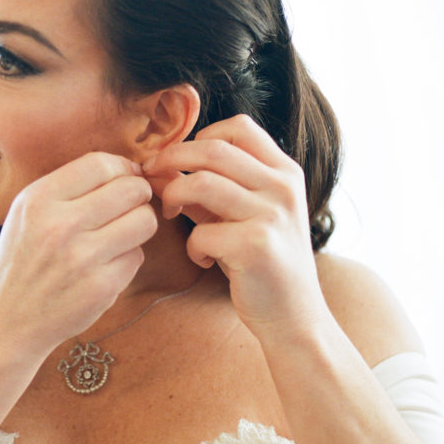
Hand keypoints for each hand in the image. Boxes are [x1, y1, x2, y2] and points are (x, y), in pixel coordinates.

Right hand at [0, 152, 157, 355]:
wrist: (6, 321)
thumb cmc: (23, 261)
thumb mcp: (26, 214)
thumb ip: (68, 189)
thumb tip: (128, 169)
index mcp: (38, 200)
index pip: (100, 164)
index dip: (123, 168)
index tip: (125, 179)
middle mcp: (60, 225)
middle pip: (131, 190)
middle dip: (138, 195)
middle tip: (130, 207)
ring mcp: (82, 258)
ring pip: (144, 221)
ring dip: (138, 226)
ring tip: (119, 235)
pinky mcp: (101, 287)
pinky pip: (137, 256)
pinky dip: (126, 259)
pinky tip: (104, 267)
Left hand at [143, 114, 327, 338]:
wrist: (293, 316)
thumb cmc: (261, 263)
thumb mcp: (244, 215)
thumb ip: (212, 188)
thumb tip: (160, 165)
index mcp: (285, 172)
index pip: (238, 127)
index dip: (199, 137)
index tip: (178, 160)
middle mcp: (283, 187)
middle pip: (212, 149)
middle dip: (169, 159)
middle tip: (150, 178)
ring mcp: (272, 215)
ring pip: (200, 184)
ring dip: (172, 198)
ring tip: (170, 216)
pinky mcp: (256, 247)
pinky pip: (200, 233)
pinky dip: (192, 247)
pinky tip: (202, 259)